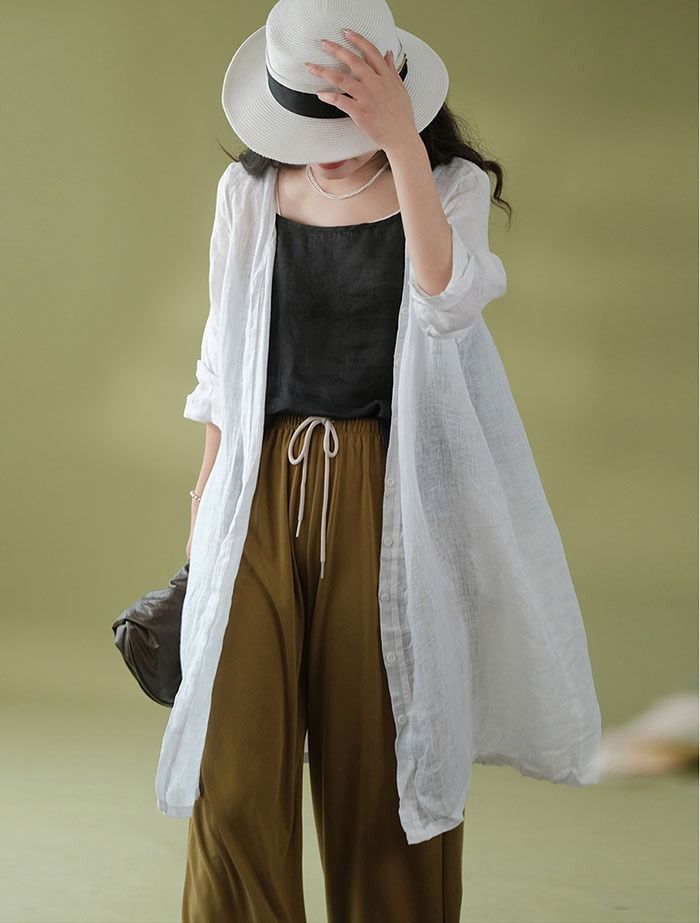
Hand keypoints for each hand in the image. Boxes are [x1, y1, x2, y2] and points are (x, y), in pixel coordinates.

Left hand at [304, 28, 418, 155]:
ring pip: (341, 79)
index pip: (371, 52)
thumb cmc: (402, 116)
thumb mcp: (400, 89)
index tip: (346, 32)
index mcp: (385, 77)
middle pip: (353, 61)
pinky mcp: (360, 112)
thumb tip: (388, 54)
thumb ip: (392, 70)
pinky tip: (319, 94)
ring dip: (323, 71)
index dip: (357, 40)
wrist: (401, 137)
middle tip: (323, 43)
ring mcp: (367, 97)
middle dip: (336, 49)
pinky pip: (340, 101)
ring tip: (311, 67)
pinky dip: (328, 97)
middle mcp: (375, 84)